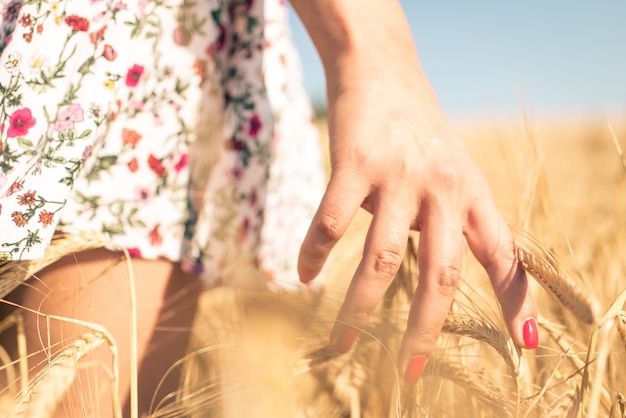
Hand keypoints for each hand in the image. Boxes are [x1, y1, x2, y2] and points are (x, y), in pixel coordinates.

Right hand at [297, 68, 537, 382]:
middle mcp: (443, 187)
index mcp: (472, 193)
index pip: (504, 254)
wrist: (383, 71)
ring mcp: (398, 175)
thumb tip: (435, 275)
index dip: (517, 300)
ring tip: (344, 343)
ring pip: (381, 257)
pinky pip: (331, 221)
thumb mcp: (455, 169)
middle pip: (441, 272)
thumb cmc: (419, 130)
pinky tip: (303, 276)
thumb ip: (455, 218)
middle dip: (424, 328)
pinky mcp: (354, 162)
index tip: (525, 344)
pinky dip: (314, 254)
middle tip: (408, 371)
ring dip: (360, 307)